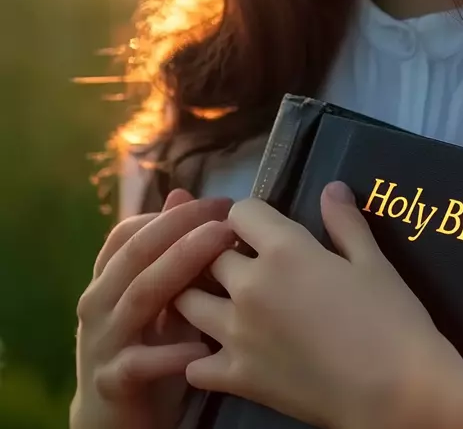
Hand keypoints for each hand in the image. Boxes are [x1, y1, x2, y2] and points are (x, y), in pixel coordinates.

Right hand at [70, 189, 235, 428]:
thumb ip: (171, 249)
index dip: (175, 214)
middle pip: (137, 254)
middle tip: (226, 220)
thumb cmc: (148, 345)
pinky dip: (170, 352)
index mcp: (109, 277)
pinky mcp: (112, 380)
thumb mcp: (162, 295)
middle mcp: (98, 301)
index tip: (218, 204)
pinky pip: (139, 362)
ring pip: (139, 296)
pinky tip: (201, 344)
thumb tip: (184, 193)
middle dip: (182, 230)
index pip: (130, 231)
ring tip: (221, 259)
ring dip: (181, 271)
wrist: (116, 418)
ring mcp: (101, 340)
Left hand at [173, 181, 462, 428]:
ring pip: (187, 301)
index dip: (250, 216)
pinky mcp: (237, 377)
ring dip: (199, 295)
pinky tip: (219, 352)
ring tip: (221, 300)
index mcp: (284, 249)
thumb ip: (345, 221)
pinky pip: (194, 363)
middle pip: (207, 253)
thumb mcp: (373, 261)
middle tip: (242, 262)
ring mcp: (237, 334)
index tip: (262, 228)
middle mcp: (249, 285)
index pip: (240, 212)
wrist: (396, 392)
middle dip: (221, 251)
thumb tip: (332, 188)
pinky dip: (199, 357)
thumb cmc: (391, 319)